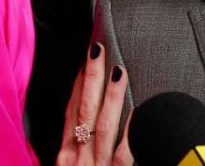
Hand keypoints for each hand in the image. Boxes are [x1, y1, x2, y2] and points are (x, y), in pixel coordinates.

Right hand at [55, 42, 132, 165]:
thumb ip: (78, 148)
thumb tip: (85, 126)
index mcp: (66, 154)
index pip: (71, 111)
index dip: (78, 84)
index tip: (85, 59)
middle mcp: (77, 157)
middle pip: (84, 110)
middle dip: (91, 77)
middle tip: (98, 49)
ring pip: (103, 126)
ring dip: (111, 96)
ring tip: (119, 71)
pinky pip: (123, 154)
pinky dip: (130, 132)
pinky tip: (138, 112)